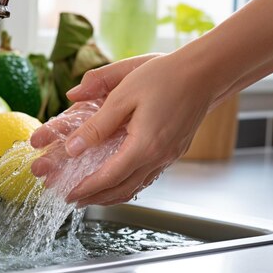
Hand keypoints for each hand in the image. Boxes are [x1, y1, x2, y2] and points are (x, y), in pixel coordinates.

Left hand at [32, 52, 215, 206]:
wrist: (203, 73)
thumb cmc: (164, 77)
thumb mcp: (123, 96)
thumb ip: (97, 125)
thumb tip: (73, 147)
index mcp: (144, 146)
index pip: (109, 178)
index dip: (87, 189)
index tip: (69, 194)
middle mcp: (159, 157)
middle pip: (122, 189)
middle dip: (96, 198)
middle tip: (74, 200)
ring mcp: (169, 156)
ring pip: (137, 186)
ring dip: (112, 194)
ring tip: (92, 194)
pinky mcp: (174, 151)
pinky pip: (148, 176)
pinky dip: (128, 183)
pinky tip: (118, 178)